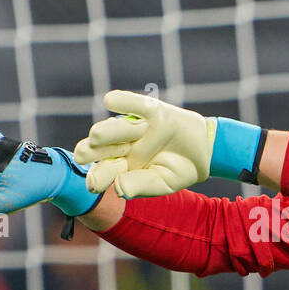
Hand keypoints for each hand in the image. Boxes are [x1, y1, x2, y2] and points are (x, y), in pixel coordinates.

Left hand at [74, 90, 265, 197]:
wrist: (206, 152)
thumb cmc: (180, 170)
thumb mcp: (163, 183)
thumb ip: (142, 186)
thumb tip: (119, 188)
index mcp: (122, 166)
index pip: (104, 171)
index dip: (97, 176)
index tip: (93, 184)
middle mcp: (124, 145)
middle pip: (101, 147)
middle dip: (90, 151)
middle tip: (81, 154)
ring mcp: (136, 127)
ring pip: (115, 127)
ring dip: (106, 131)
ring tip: (97, 135)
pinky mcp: (150, 110)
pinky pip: (132, 103)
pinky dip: (122, 101)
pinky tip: (110, 101)